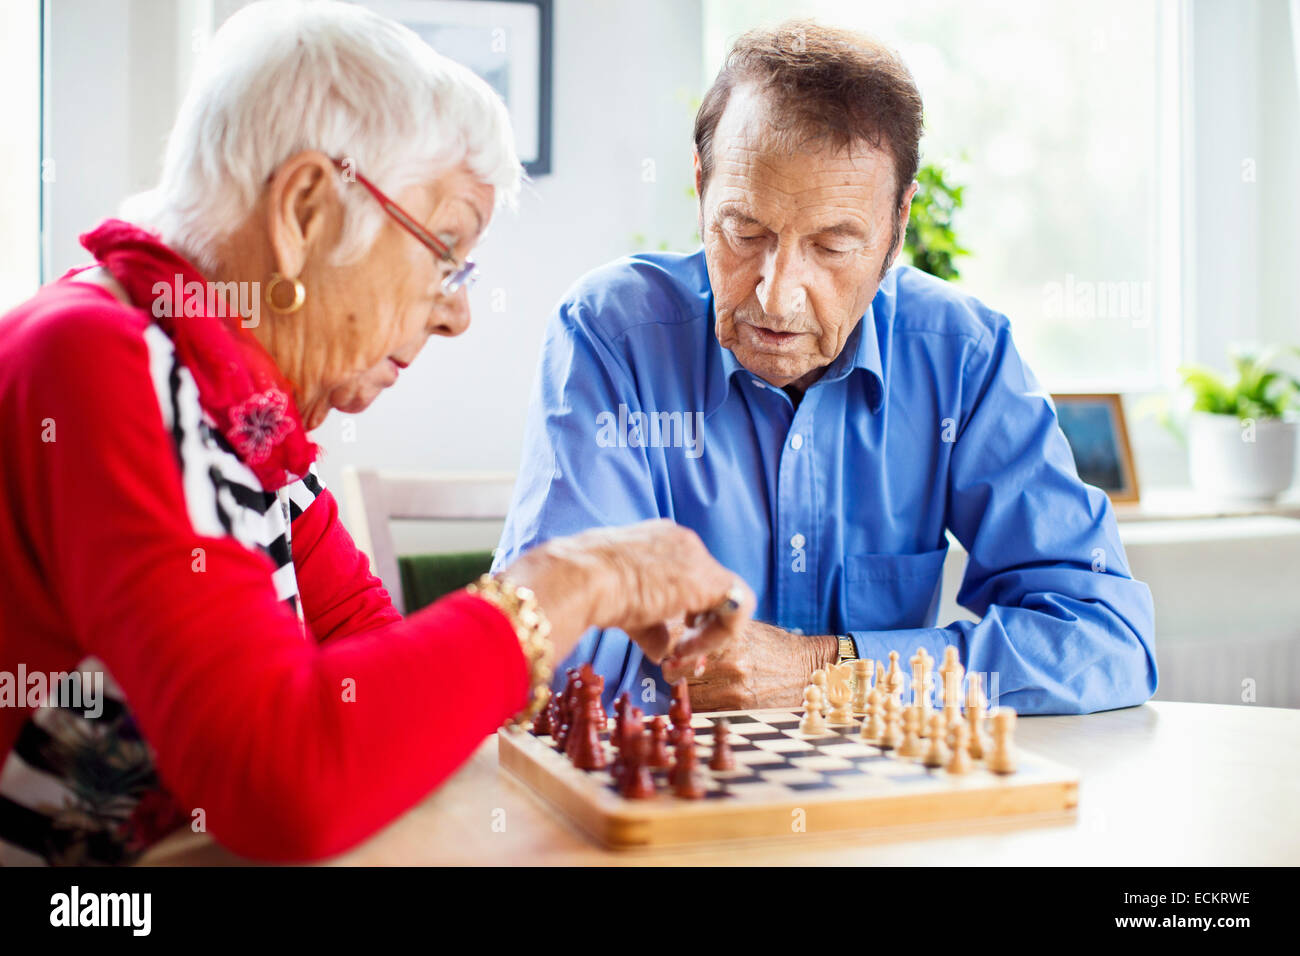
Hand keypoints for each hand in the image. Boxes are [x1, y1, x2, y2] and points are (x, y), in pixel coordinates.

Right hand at [503, 520, 754, 666]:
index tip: (674, 636)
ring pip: (728, 597)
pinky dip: (717, 636)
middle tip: (682, 653)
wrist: (580, 579)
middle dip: (701, 625)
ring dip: (710, 632)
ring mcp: (697, 557)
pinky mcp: (706, 579)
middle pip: (710, 586)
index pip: (689, 576)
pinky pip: (735, 609)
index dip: (688, 611)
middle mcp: (683, 542)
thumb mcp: (625, 609)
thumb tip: (665, 651)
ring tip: (683, 653)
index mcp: (661, 541)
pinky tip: (689, 650)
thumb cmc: (587, 589)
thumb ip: (651, 627)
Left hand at [661, 620, 836, 710]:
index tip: (670, 649)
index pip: (679, 643)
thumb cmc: (772, 646)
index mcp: (728, 637)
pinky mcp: (739, 711)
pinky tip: (709, 698)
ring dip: (685, 691)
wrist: (806, 671)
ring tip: (696, 684)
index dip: (669, 647)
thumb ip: (712, 629)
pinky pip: (703, 712)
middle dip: (673, 670)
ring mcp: (734, 690)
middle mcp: (730, 663)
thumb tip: (674, 629)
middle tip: (677, 668)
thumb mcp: (744, 629)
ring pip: (686, 694)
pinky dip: (700, 707)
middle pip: (675, 671)